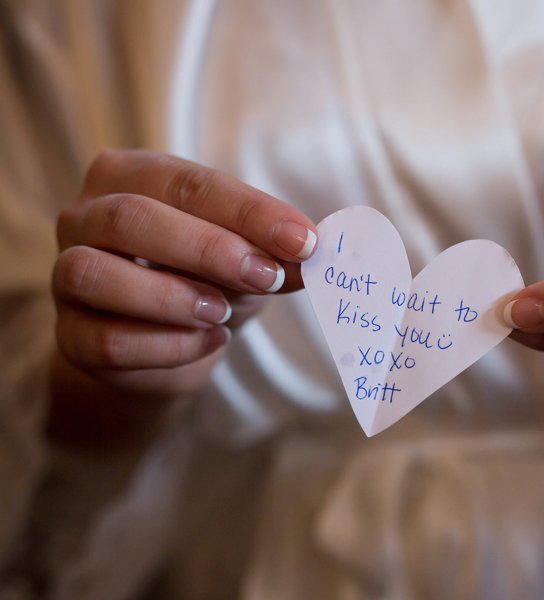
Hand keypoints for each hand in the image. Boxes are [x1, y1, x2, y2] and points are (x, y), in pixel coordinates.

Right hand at [50, 150, 317, 440]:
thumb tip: (310, 253)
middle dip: (208, 248)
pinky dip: (166, 345)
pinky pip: (105, 340)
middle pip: (131, 218)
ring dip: (172, 296)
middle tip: (267, 276)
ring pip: (96, 274)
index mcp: (130, 175)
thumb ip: (272, 253)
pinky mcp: (68, 336)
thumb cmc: (207, 280)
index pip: (188, 182)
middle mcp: (85, 216)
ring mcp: (65, 275)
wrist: (168, 346)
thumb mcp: (247, 258)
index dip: (249, 211)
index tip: (304, 240)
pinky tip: (208, 341)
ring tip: (224, 313)